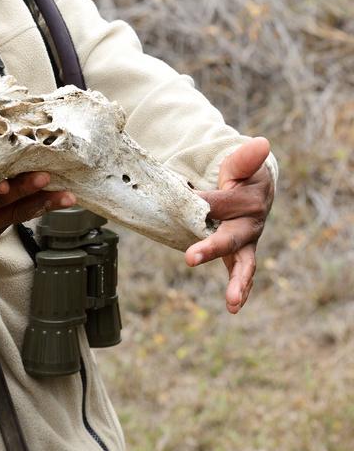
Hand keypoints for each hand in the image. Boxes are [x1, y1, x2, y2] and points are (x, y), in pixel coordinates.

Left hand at [184, 136, 273, 314]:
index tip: (188, 203)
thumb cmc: (241, 176)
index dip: (204, 203)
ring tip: (232, 302)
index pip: (222, 203)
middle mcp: (250, 224)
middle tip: (190, 257)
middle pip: (230, 237)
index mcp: (248, 199)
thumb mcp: (240, 164)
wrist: (254, 191)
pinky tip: (234, 307)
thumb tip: (261, 143)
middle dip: (211, 248)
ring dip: (237, 283)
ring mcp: (247, 243)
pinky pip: (242, 274)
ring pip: (243, 264)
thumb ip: (245, 157)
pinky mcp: (240, 255)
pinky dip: (240, 291)